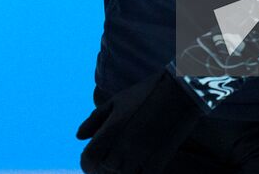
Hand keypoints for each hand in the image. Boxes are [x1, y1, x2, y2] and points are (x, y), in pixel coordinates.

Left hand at [76, 68, 204, 173]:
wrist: (179, 92)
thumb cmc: (145, 93)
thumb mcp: (117, 102)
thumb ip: (95, 120)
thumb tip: (79, 136)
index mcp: (111, 130)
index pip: (88, 159)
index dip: (87, 163)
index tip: (92, 161)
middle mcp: (123, 146)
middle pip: (103, 170)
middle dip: (103, 168)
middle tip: (109, 161)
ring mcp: (141, 156)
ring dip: (119, 172)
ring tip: (124, 163)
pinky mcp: (158, 163)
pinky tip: (138, 167)